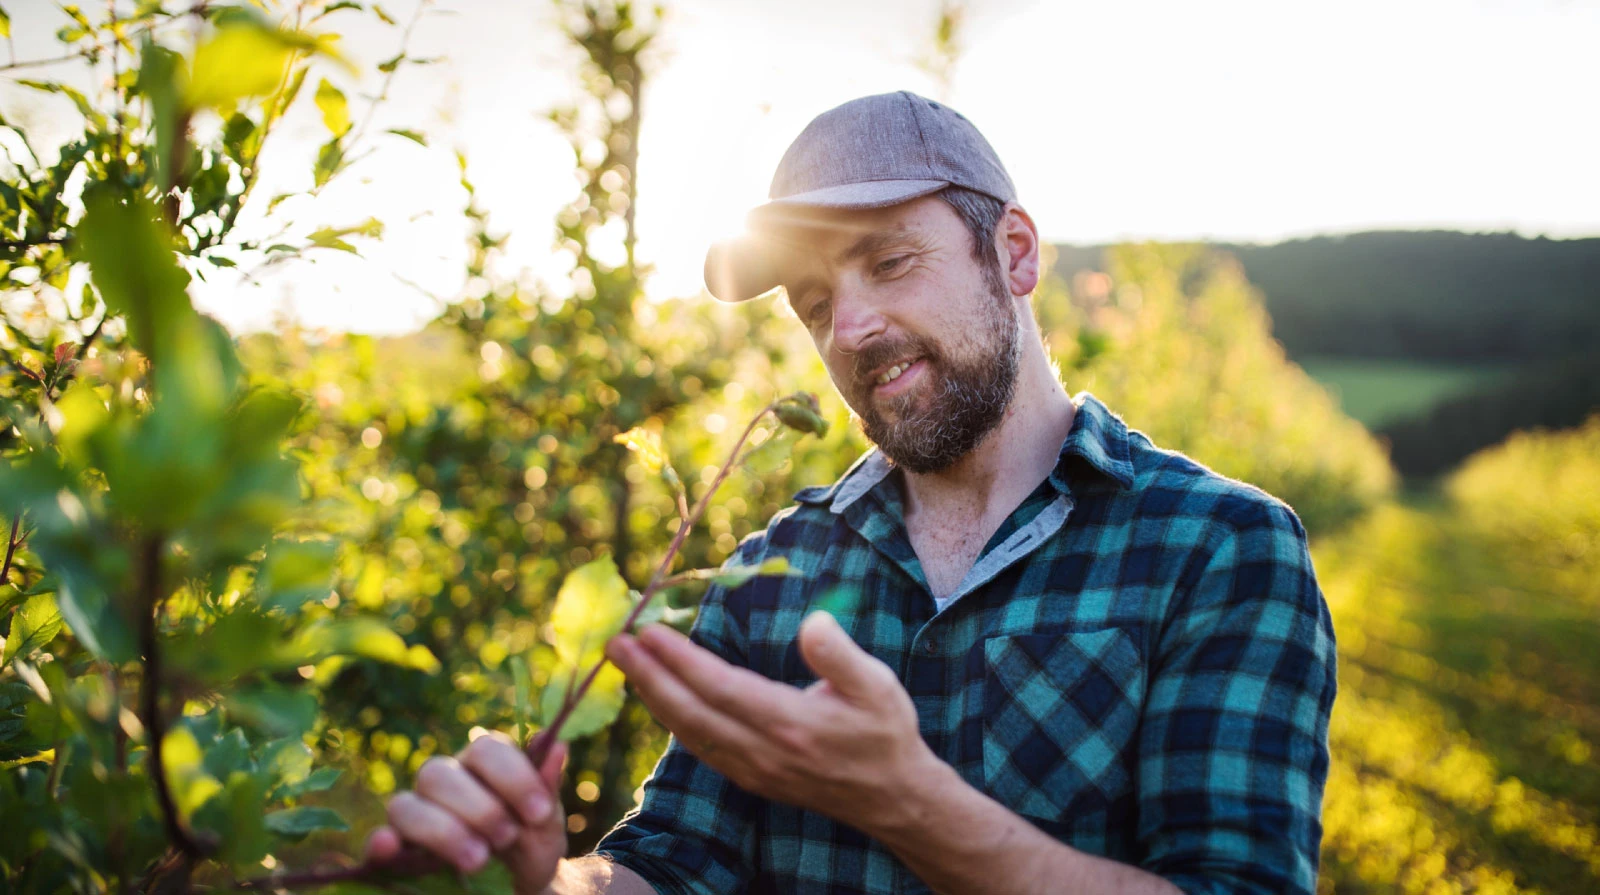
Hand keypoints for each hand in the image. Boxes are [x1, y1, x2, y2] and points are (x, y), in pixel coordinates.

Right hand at [365, 732, 568, 893]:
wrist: (520, 889)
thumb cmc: (530, 848)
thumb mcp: (546, 824)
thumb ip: (546, 787)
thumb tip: (559, 745)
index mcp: (483, 764)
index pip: (486, 749)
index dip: (512, 777)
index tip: (539, 812)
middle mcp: (444, 781)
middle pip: (440, 773)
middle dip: (478, 808)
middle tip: (507, 838)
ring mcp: (415, 813)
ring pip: (406, 805)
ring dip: (442, 831)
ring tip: (478, 860)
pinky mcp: (396, 849)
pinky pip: (377, 838)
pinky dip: (381, 843)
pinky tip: (389, 847)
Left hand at [605, 611, 939, 833]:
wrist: (894, 798)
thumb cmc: (886, 733)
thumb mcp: (878, 685)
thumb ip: (840, 655)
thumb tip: (811, 624)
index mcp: (791, 724)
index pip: (721, 688)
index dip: (681, 661)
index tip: (649, 632)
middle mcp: (764, 752)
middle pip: (691, 712)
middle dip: (649, 676)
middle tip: (616, 642)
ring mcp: (754, 770)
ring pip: (689, 733)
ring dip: (653, 698)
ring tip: (626, 664)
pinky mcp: (751, 778)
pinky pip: (700, 748)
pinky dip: (672, 721)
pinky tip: (659, 700)